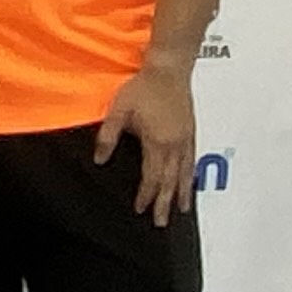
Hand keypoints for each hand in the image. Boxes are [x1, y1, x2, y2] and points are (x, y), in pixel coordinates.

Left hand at [91, 62, 201, 225]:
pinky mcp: (191, 131)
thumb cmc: (143, 86)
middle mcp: (175, 144)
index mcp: (158, 142)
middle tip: (162, 222)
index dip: (146, 195)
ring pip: (185, 173)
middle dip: (165, 203)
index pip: (152, 177)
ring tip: (182, 209)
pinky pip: (192, 160)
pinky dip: (190, 175)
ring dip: (182, 193)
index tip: (140, 209)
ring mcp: (185, 138)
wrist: (168, 69)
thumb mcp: (118, 111)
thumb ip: (108, 136)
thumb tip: (100, 159)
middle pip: (170, 181)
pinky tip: (190, 182)